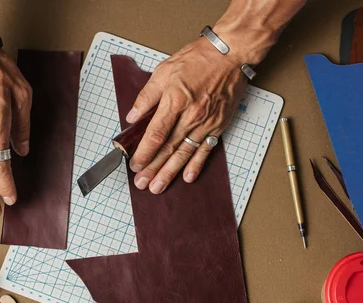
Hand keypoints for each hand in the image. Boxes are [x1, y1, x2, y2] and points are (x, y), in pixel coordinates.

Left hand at [126, 38, 246, 193]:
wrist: (230, 56)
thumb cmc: (198, 60)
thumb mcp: (164, 71)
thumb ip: (147, 96)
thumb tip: (132, 116)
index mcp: (175, 102)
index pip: (155, 135)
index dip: (143, 152)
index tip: (134, 164)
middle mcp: (191, 116)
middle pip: (168, 149)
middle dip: (153, 169)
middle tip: (141, 184)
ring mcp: (206, 123)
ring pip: (184, 153)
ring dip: (170, 172)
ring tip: (158, 186)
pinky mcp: (218, 126)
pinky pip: (205, 150)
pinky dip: (196, 165)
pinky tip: (187, 177)